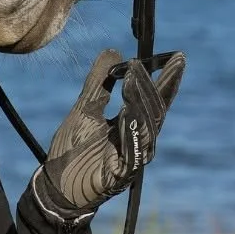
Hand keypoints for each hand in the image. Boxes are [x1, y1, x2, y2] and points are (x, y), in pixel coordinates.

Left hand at [34, 48, 185, 219]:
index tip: (178, 57)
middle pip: (156, 111)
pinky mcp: (122, 175)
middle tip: (156, 63)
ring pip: (147, 127)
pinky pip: (133, 152)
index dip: (167, 79)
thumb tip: (113, 51)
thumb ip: (99, 82)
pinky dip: (132, 132)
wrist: (56, 182)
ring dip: (142, 101)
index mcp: (133, 124)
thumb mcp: (85, 107)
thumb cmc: (73, 147)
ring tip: (135, 77)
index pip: (155, 98)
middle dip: (158, 86)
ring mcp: (133, 158)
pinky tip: (128, 113)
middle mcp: (139, 140)